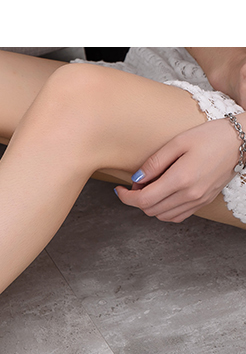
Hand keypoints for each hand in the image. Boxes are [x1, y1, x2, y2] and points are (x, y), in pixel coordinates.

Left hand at [115, 119, 239, 222]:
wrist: (239, 142)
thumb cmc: (209, 136)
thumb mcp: (178, 142)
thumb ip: (155, 162)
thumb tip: (136, 180)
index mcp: (181, 179)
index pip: (144, 200)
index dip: (126, 198)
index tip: (119, 189)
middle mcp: (190, 196)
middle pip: (152, 211)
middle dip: (137, 200)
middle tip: (135, 184)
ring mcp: (198, 201)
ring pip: (164, 216)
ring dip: (151, 206)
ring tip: (148, 187)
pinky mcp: (204, 202)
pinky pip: (178, 216)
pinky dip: (165, 210)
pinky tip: (163, 195)